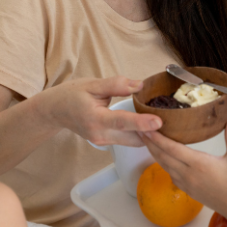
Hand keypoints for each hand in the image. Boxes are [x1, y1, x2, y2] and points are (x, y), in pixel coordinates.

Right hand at [42, 75, 161, 146]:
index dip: (141, 122)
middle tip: (173, 123)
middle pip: (132, 138)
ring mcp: (102, 141)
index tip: (158, 122)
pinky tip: (149, 124)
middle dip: (152, 133)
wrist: (53, 111)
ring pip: (132, 141)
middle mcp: (99, 135)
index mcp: (95, 119)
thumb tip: (139, 85)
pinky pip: (127, 140)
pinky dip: (139, 134)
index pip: (122, 122)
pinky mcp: (105, 142)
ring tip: (165, 123)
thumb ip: (116, 84)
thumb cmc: (70, 95)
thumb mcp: (91, 84)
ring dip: (147, 134)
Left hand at [139, 116, 226, 222]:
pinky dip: (163, 163)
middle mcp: (188, 174)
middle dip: (150, 142)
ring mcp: (186, 184)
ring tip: (148, 140)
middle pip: (162, 156)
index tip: (146, 127)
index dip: (157, 137)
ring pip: (164, 165)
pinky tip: (163, 157)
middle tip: (140, 128)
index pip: (172, 148)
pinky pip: (171, 174)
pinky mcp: (188, 190)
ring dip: (154, 152)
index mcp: (199, 164)